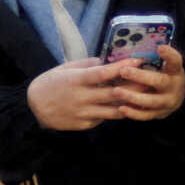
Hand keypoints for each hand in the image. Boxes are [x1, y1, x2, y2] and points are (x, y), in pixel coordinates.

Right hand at [25, 57, 140, 130]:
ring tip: (145, 96)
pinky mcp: (84, 125)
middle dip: (134, 87)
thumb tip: (108, 60)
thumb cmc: (50, 83)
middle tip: (150, 79)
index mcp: (76, 80)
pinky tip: (127, 107)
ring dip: (131, 103)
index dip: (122, 67)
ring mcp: (84, 113)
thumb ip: (88, 64)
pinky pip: (104, 118)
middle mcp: (82, 98)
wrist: (33, 108)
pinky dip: (115, 112)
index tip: (138, 60)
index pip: (103, 73)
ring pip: (114, 110)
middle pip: (114, 94)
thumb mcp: (65, 68)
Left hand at [113, 44, 184, 121]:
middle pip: (160, 82)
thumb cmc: (163, 75)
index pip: (175, 61)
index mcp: (175, 71)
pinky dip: (133, 113)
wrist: (175, 96)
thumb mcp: (163, 65)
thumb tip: (127, 46)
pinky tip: (120, 108)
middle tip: (123, 71)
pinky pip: (146, 115)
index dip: (169, 55)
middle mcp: (175, 87)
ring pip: (151, 101)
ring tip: (116, 91)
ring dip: (133, 97)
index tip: (160, 48)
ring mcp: (168, 102)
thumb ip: (152, 58)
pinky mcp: (160, 114)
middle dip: (140, 77)